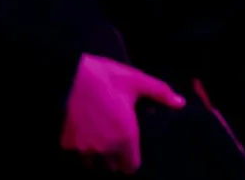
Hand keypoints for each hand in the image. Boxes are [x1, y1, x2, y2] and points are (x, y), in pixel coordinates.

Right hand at [61, 54, 184, 170]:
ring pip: (91, 161)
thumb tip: (180, 103)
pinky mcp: (65, 143)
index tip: (131, 152)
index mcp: (125, 137)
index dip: (131, 161)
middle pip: (111, 166)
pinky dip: (79, 145)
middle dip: (114, 158)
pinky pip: (75, 151)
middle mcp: (104, 148)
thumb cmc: (107, 79)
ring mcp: (82, 148)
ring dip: (96, 154)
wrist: (68, 77)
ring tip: (99, 135)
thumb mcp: (139, 81)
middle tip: (115, 140)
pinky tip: (83, 130)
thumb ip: (161, 94)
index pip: (130, 167)